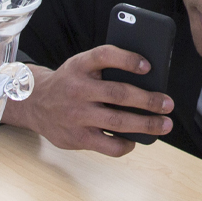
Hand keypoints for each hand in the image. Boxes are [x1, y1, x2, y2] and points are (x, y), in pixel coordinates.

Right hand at [0, 45, 172, 156]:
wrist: (34, 103)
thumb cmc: (69, 83)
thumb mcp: (80, 67)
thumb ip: (105, 69)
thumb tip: (147, 80)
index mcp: (79, 66)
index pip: (104, 56)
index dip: (127, 59)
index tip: (148, 66)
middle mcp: (77, 89)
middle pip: (118, 93)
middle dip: (148, 99)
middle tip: (167, 104)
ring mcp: (76, 115)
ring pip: (118, 121)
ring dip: (146, 124)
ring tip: (164, 125)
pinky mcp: (77, 137)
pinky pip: (108, 145)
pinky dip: (126, 144)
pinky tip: (136, 140)